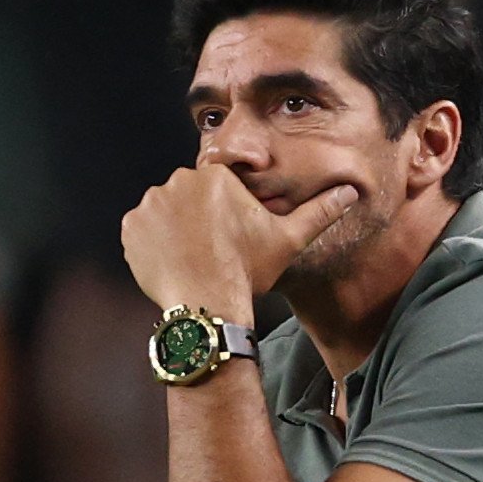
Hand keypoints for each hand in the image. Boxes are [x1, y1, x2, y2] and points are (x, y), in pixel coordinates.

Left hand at [121, 166, 357, 315]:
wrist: (207, 305)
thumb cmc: (249, 271)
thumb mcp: (288, 240)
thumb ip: (319, 212)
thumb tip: (350, 192)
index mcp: (215, 176)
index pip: (218, 184)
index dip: (225, 210)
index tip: (230, 235)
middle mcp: (178, 181)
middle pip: (190, 194)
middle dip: (199, 216)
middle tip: (214, 249)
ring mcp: (150, 204)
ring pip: (166, 210)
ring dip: (176, 228)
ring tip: (194, 257)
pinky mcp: (131, 227)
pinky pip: (142, 229)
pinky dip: (154, 243)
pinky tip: (174, 261)